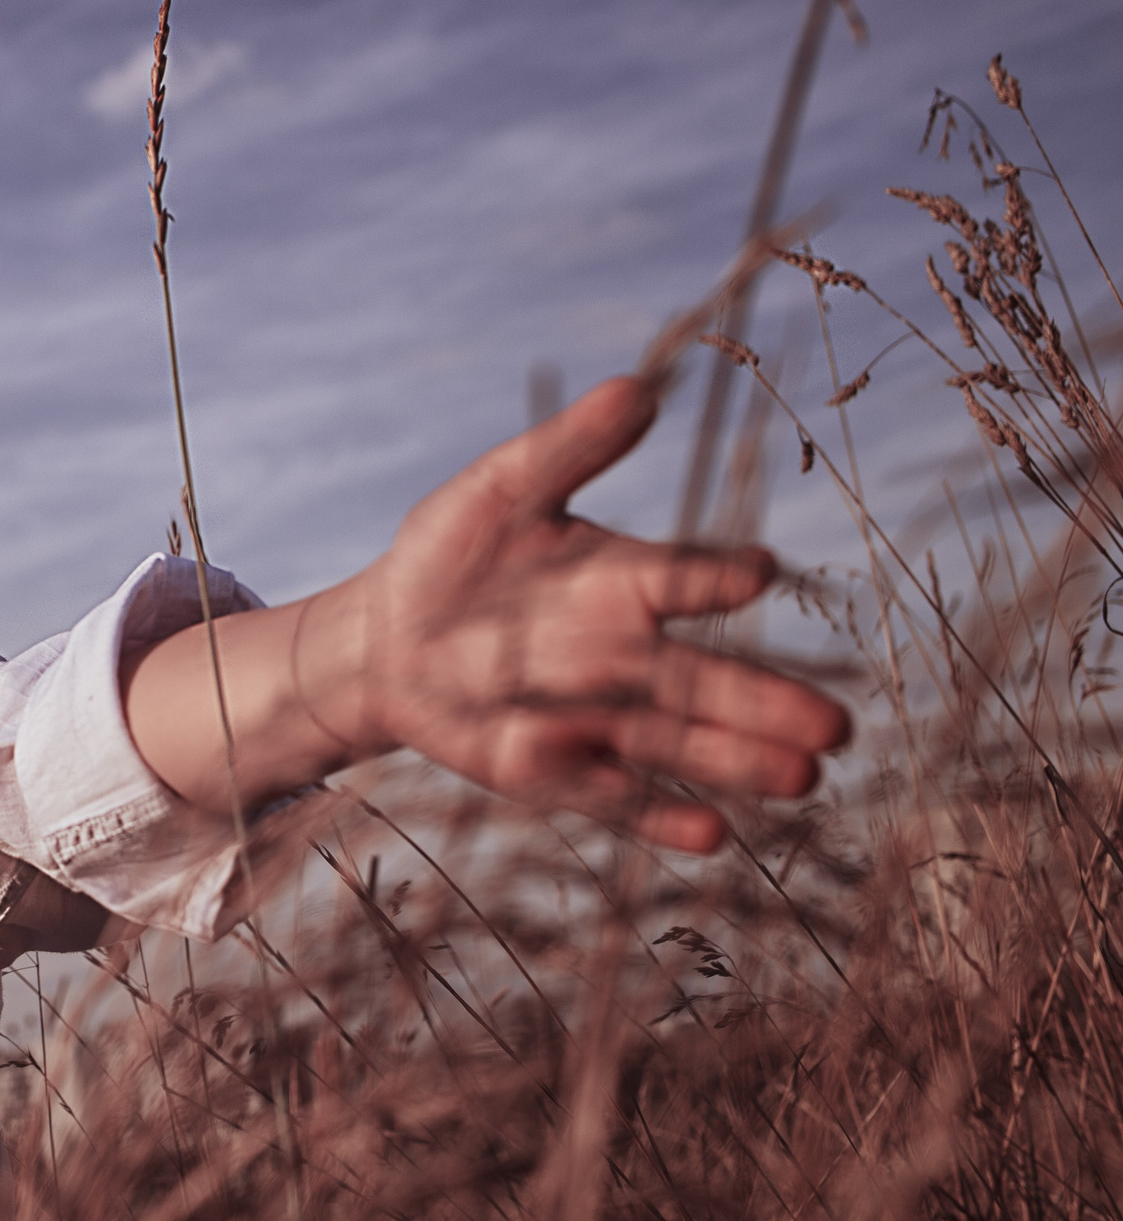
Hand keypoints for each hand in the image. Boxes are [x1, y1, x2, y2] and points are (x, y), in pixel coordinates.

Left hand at [331, 375, 850, 850]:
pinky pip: (613, 796)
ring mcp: (597, 715)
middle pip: (704, 679)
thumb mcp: (499, 492)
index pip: (683, 577)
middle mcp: (626, 651)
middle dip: (765, 702)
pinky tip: (711, 834)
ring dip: (737, 761)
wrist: (385, 637)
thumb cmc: (451, 553)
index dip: (716, 574)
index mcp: (624, 578)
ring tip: (802, 776)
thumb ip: (570, 449)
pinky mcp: (558, 768)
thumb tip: (635, 386)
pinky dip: (658, 816)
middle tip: (835, 724)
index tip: (758, 572)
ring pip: (677, 741)